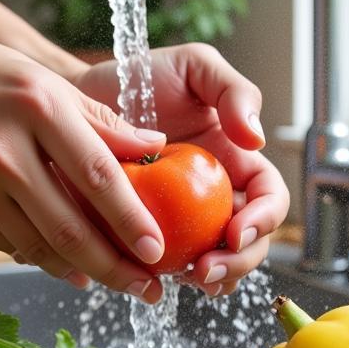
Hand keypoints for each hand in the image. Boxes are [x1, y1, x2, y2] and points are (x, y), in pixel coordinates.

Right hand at [0, 22, 170, 301]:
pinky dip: (42, 257)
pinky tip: (69, 265)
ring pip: (40, 246)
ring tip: (116, 281)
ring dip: (82, 271)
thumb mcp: (42, 79)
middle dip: (116, 268)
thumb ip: (100, 119)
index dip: (132, 219)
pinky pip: (8, 245)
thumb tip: (155, 146)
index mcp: (37, 108)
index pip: (96, 174)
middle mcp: (3, 151)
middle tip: (149, 291)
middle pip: (70, 228)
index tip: (158, 250)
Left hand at [72, 43, 290, 296]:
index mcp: (236, 162)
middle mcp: (215, 196)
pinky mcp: (144, 234)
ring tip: (184, 278)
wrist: (80, 95)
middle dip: (236, 264)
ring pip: (212, 264)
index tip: (234, 232)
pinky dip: (162, 278)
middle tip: (204, 270)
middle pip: (248, 243)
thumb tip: (256, 139)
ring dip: (208, 280)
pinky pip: (161, 266)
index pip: (268, 198)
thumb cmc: (142, 77)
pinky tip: (150, 277)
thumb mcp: (195, 67)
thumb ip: (235, 91)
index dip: (263, 220)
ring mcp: (182, 219)